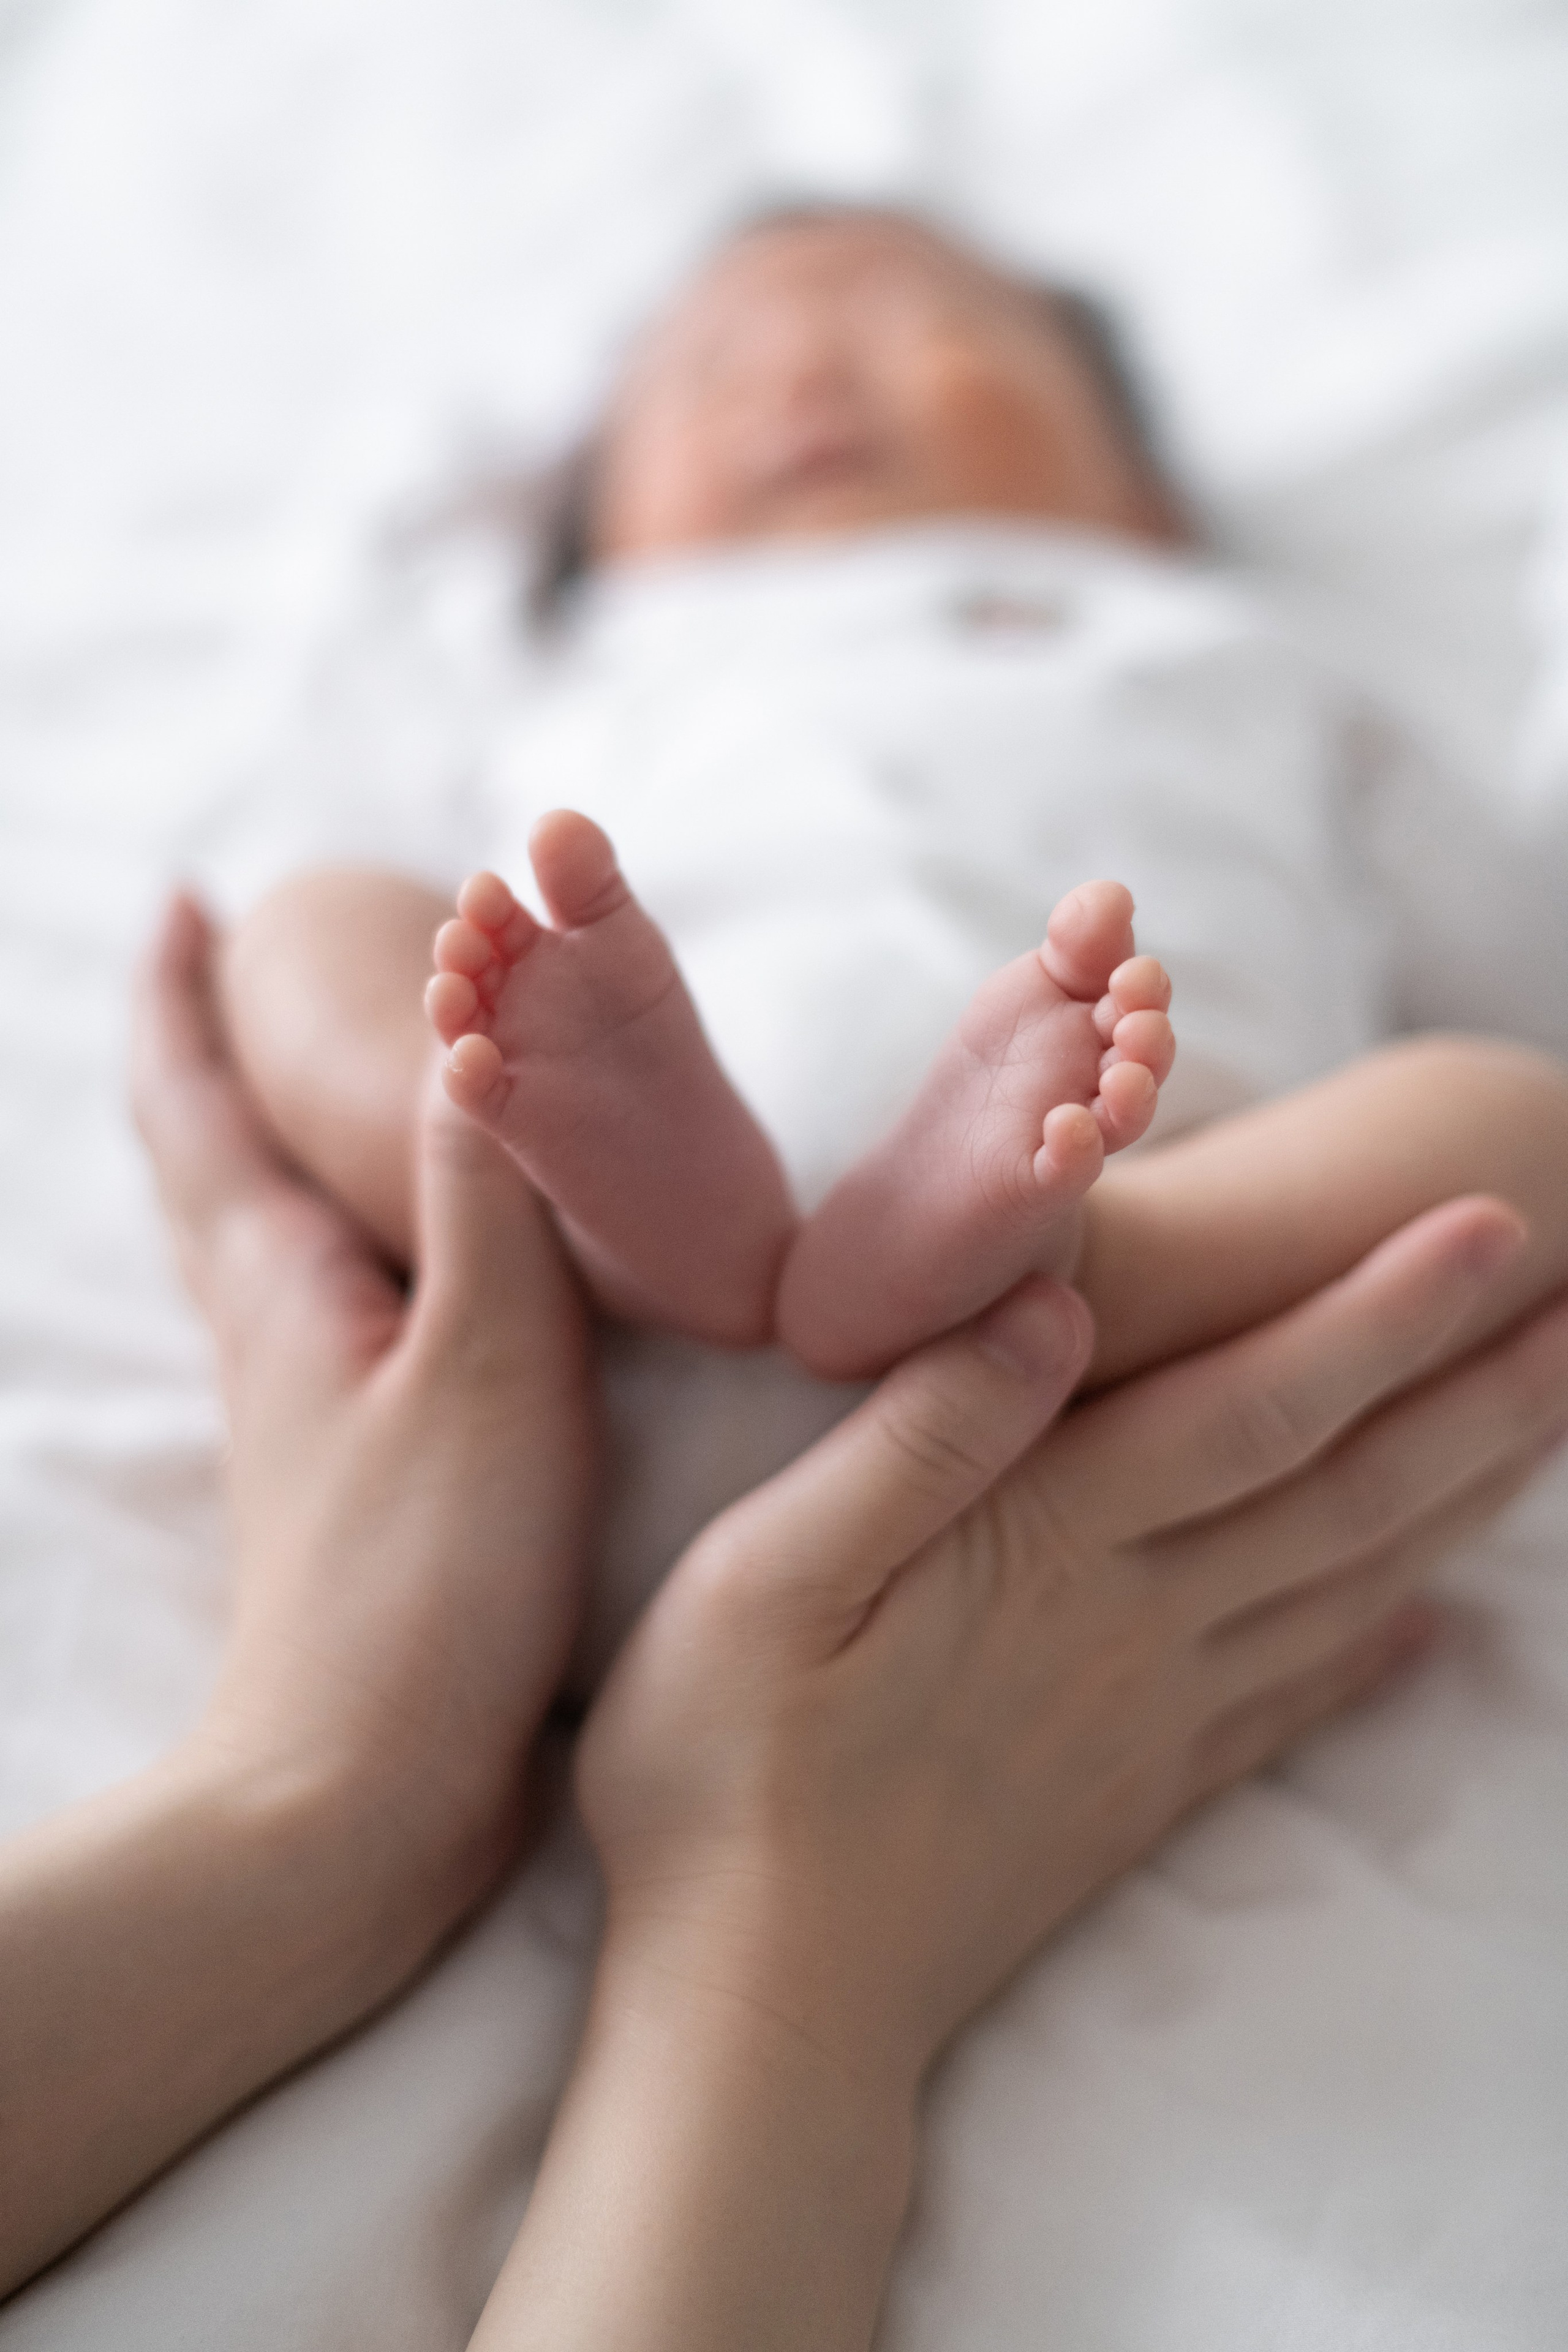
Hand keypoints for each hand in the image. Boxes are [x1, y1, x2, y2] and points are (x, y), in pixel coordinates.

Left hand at [133, 892, 595, 1896]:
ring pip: (254, 1240)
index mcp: (284, 1288)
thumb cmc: (423, 1586)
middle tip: (230, 973)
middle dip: (207, 1058)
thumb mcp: (485, 1362)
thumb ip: (489, 1193)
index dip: (184, 999)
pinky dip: (332, 1245)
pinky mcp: (350, 1477)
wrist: (360, 1798)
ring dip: (261, 1146)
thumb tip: (474, 1017)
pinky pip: (318, 1314)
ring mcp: (302, 1412)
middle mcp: (273, 1336)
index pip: (201, 1106)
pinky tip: (389, 1274)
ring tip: (308, 1094)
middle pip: (205, 1164)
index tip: (189, 903)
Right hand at [583, 1198, 1561, 2090]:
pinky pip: (1294, 1705)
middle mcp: (1132, 1626)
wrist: (762, 2009)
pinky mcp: (1135, 1795)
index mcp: (1046, 1548)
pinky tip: (1431, 1631)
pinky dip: (1380, 1653)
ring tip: (1550, 1425)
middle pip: (1349, 1494)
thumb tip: (1056, 1308)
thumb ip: (918, 1438)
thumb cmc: (729, 1774)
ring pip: (1349, 1588)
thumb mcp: (768, 1578)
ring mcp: (1148, 1720)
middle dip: (1481, 1397)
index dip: (1382, 1313)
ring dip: (1464, 1500)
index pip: (1256, 1406)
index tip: (1494, 1228)